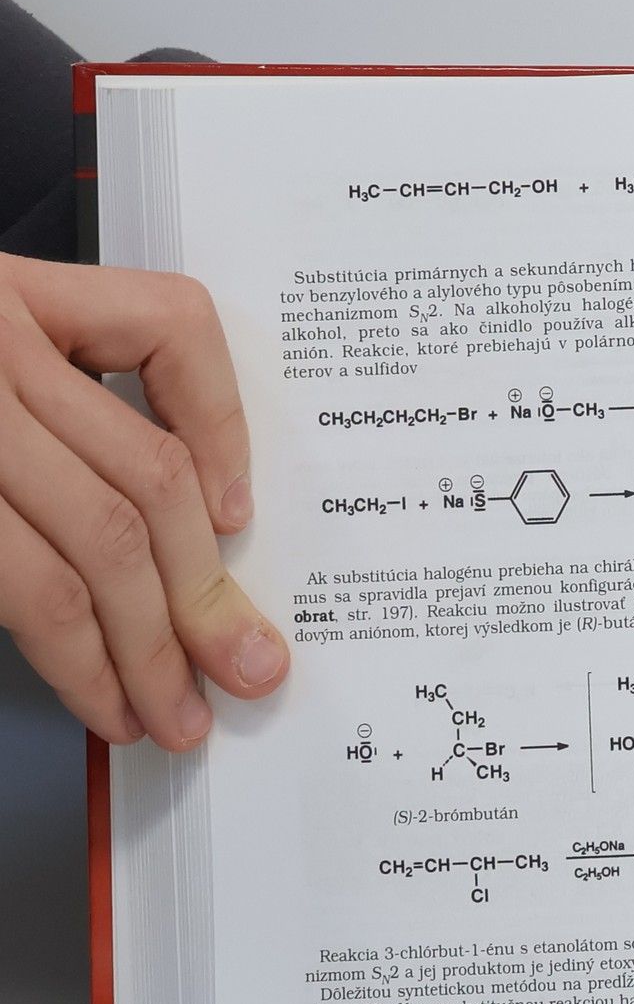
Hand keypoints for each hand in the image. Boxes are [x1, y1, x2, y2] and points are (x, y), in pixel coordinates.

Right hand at [0, 254, 288, 749]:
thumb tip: (178, 517)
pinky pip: (29, 583)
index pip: (168, 325)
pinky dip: (78, 648)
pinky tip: (99, 682)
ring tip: (169, 709)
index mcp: (0, 294)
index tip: (237, 513)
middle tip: (240, 667)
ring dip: (148, 646)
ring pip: (99, 537)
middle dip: (205, 591)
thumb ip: (41, 414)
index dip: (225, 428)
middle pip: (147, 472)